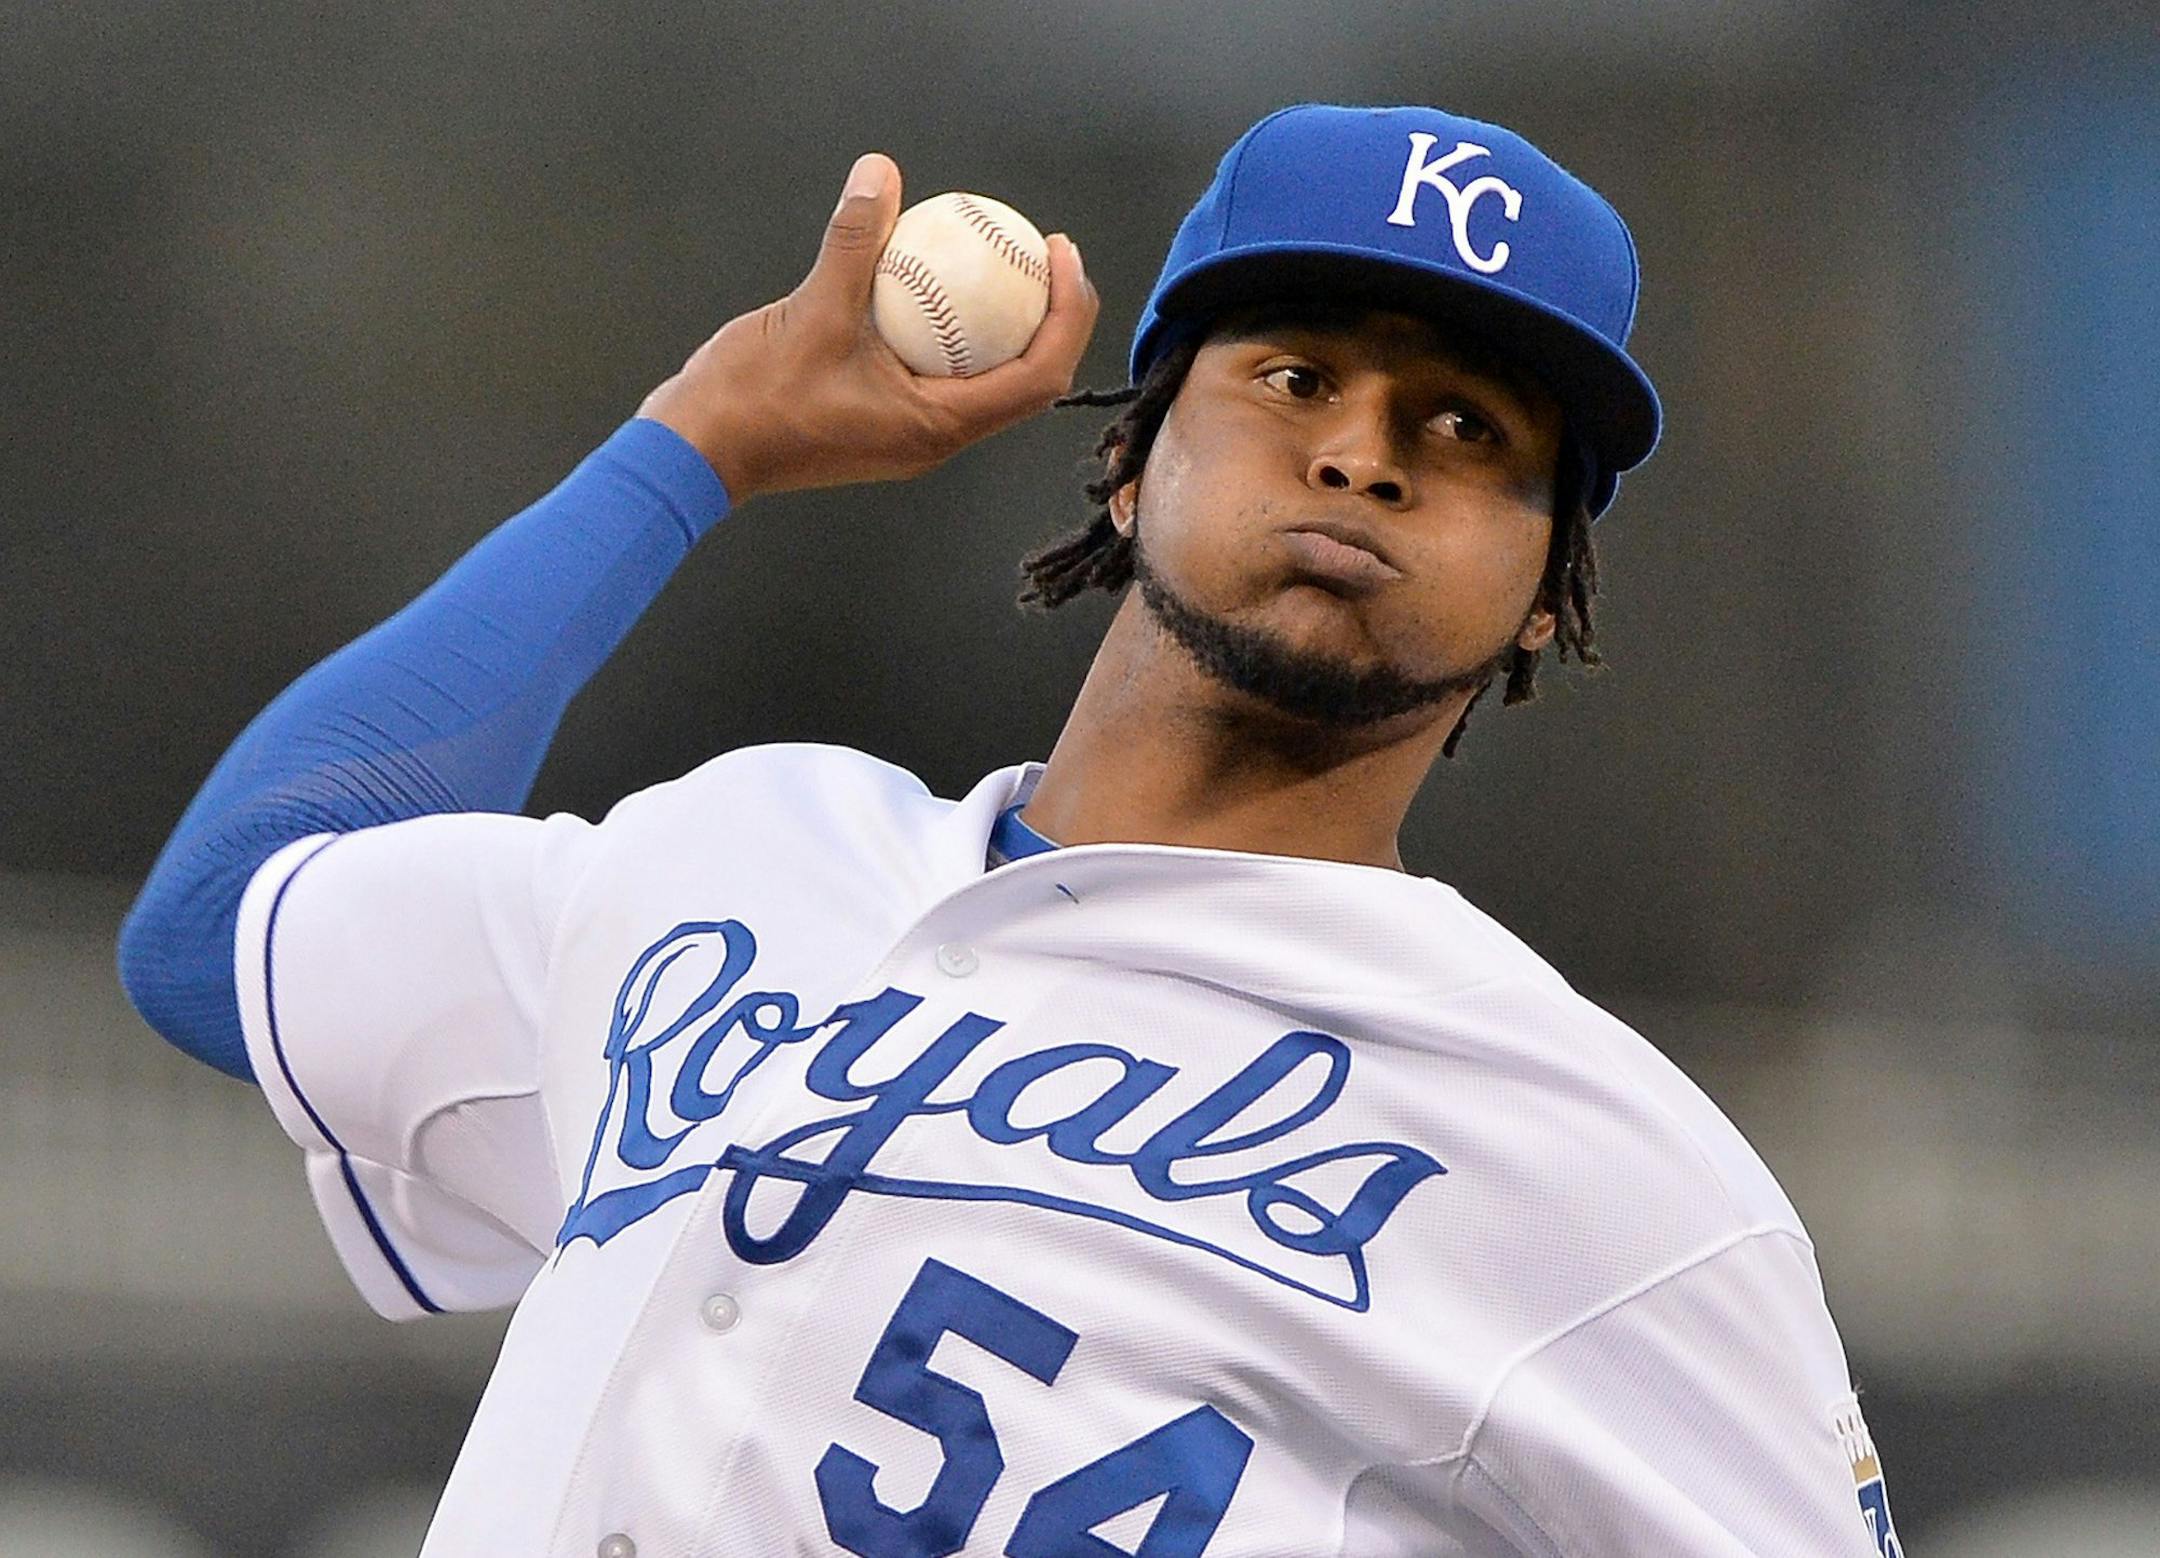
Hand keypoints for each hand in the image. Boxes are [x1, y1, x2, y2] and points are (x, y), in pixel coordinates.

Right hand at [639, 153, 1099, 504]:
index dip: (1067, 314)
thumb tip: (881, 174)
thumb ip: (856, 241)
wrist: (699, 449)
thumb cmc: (754, 397)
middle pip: (1028, 381)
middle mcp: (936, 439)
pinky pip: (943, 374)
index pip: (1039, 376)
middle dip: (1053, 317)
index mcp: (938, 425)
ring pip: (988, 381)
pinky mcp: (887, 423)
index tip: (1061, 255)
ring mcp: (912, 435)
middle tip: (1047, 252)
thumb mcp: (812, 307)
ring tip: (1005, 262)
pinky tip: (939, 283)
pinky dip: (957, 331)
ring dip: (1009, 326)